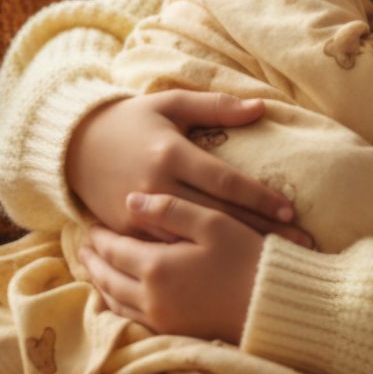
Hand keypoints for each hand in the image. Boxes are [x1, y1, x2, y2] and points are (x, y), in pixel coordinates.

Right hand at [66, 91, 311, 245]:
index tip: (290, 210)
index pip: (224, 181)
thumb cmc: (132, 119)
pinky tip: (226, 270)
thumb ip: (217, 106)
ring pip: (195, 240)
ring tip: (272, 263)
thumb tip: (261, 107)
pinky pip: (167, 250)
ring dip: (235, 250)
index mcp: (171, 154)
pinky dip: (198, 261)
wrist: (73, 145)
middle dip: (260, 231)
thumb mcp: (172, 103)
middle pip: (217, 216)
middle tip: (299, 245)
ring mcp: (139, 215)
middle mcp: (156, 189)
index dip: (258, 197)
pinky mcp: (126, 233)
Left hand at [79, 192, 264, 342]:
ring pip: (114, 298)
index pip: (114, 248)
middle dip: (93, 258)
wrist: (269, 301)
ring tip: (94, 264)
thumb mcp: (211, 221)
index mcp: (157, 265)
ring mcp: (159, 316)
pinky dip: (116, 300)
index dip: (99, 234)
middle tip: (84, 242)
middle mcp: (150, 295)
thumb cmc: (245, 254)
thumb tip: (131, 199)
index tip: (89, 221)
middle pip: (107, 276)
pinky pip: (129, 315)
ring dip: (100, 280)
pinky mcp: (170, 329)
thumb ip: (170, 209)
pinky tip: (118, 289)